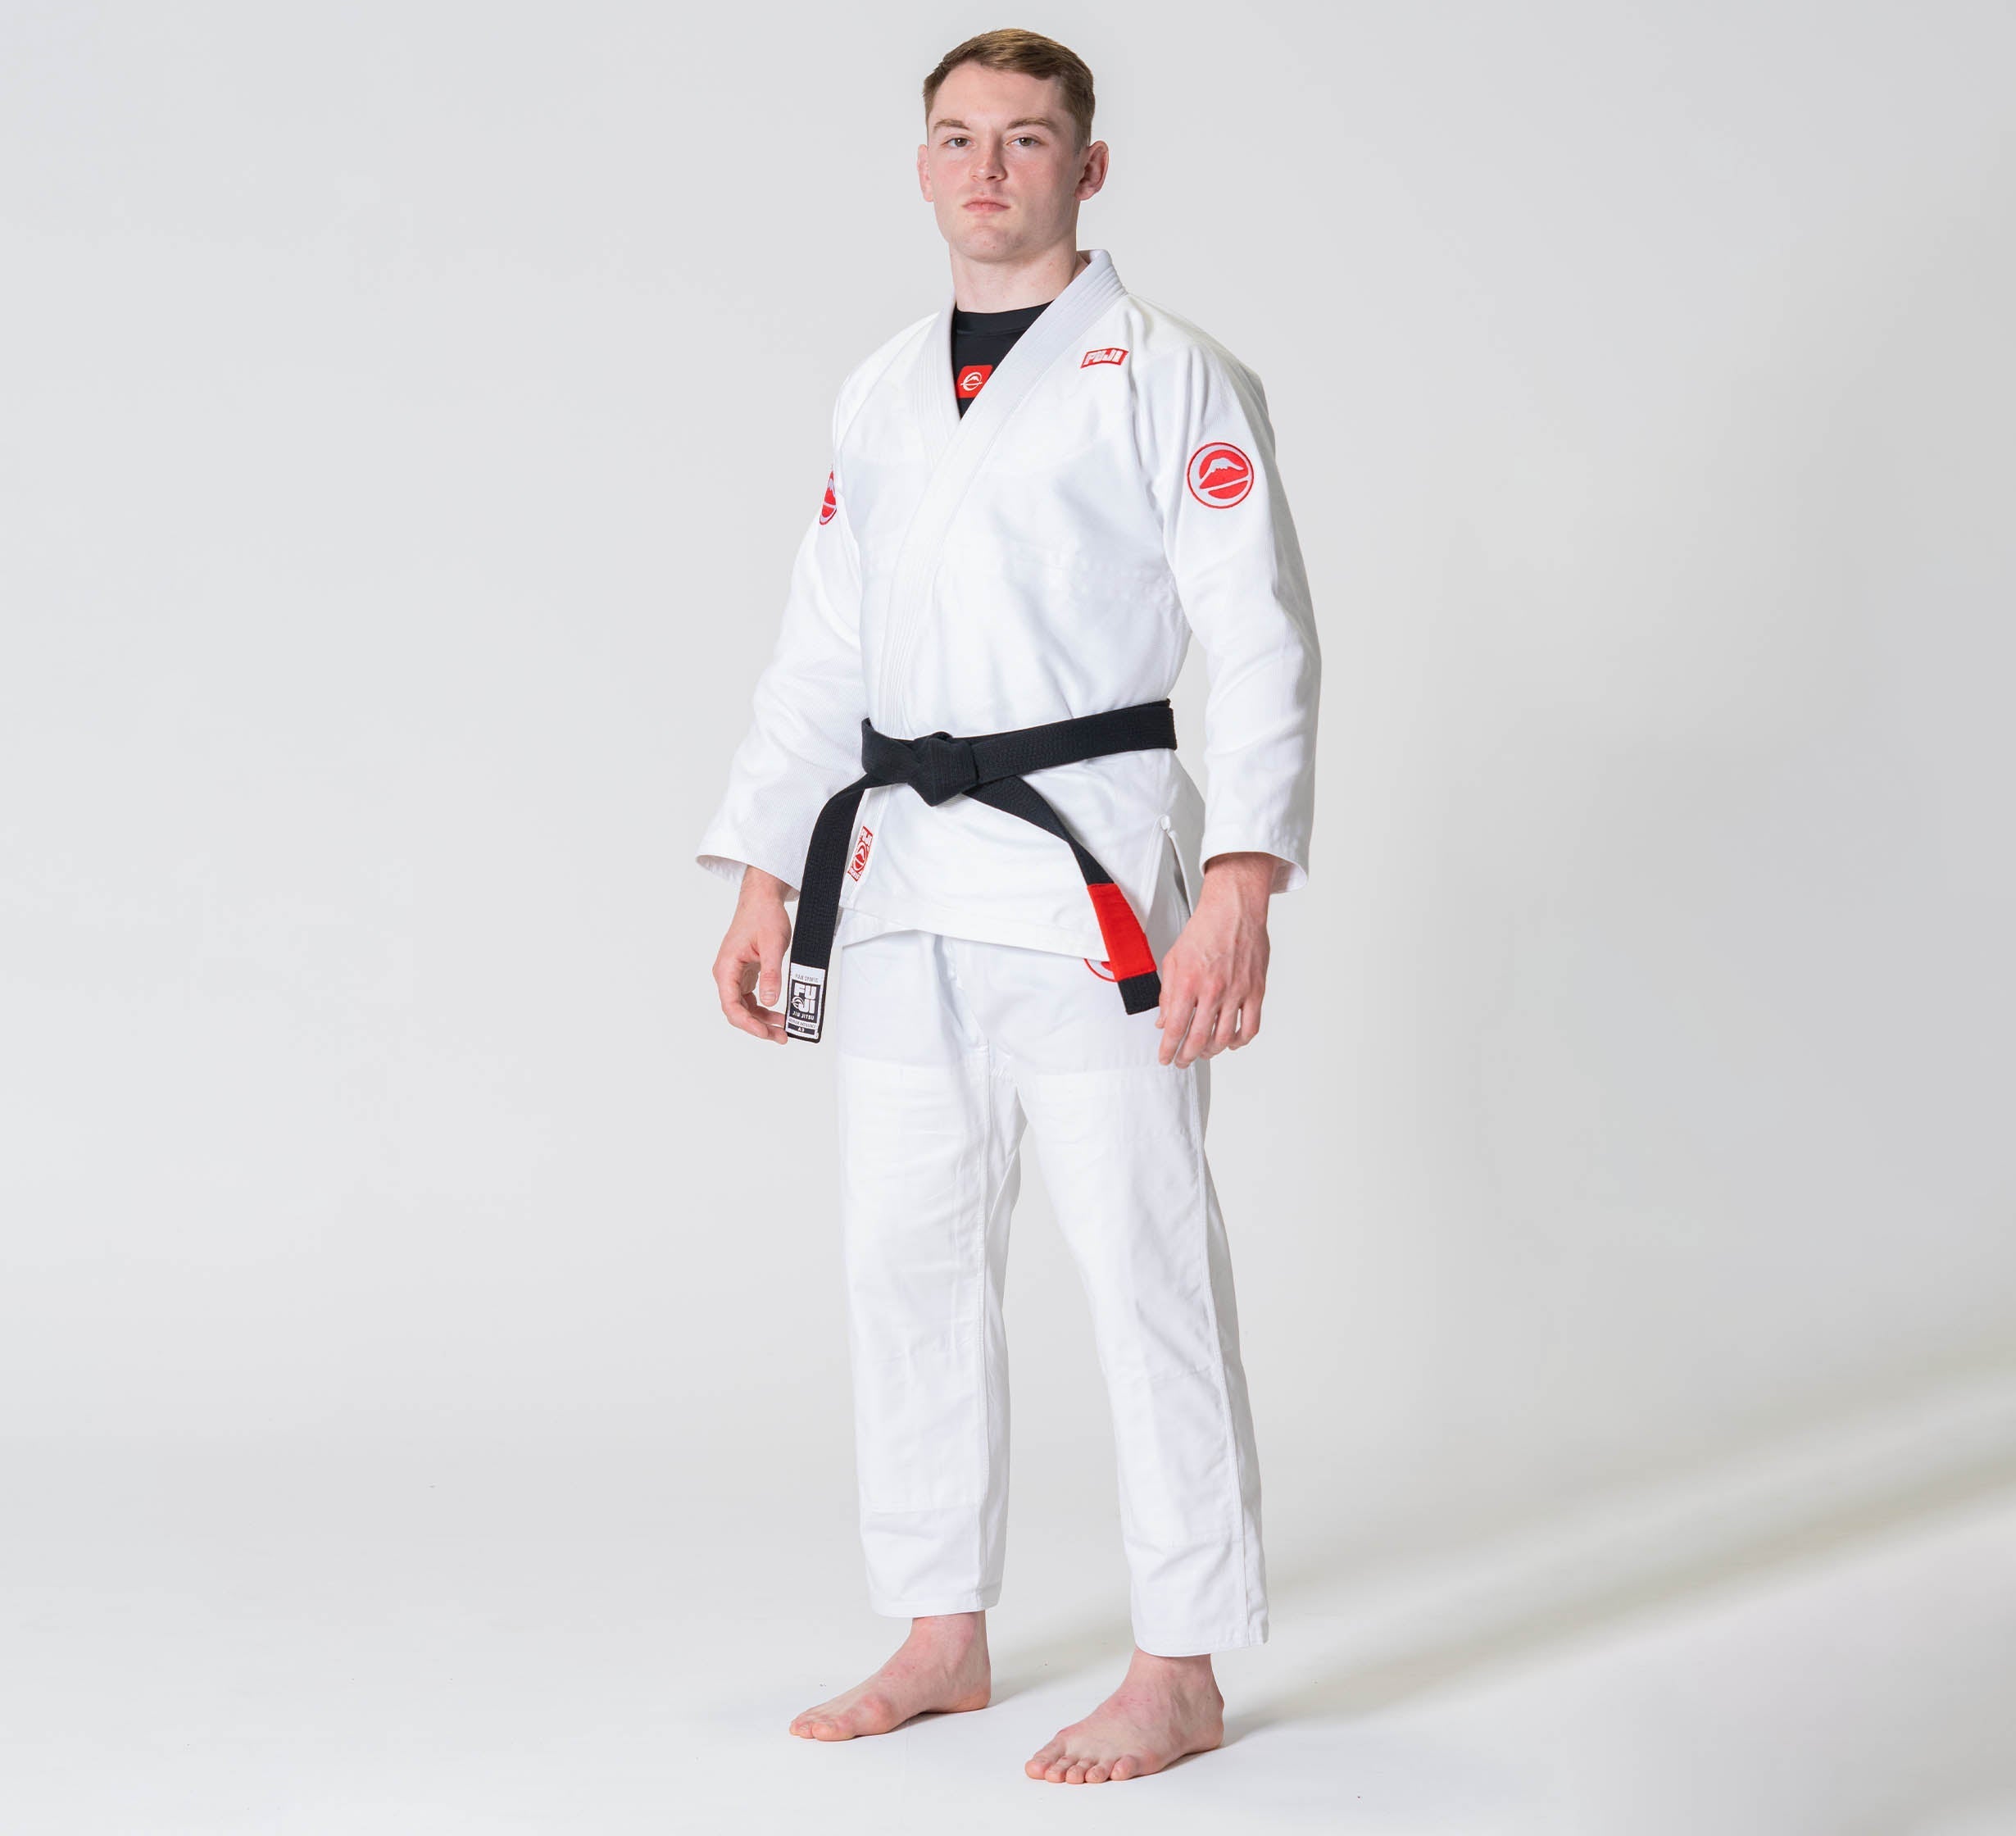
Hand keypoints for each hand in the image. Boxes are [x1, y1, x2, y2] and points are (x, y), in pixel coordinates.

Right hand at [712, 866, 793, 1042]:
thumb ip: (771, 974)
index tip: (764, 1032)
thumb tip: (770, 1000)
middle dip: (757, 1027)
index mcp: (727, 967)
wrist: (761, 899)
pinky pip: (750, 998)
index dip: (747, 1023)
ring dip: (761, 1020)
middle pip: (737, 1011)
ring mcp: (735, 974)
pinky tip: (777, 1014)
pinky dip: (763, 1008)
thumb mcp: (773, 945)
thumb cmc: (763, 916)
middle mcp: (727, 973)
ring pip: (744, 1007)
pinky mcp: (745, 973)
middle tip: (780, 1036)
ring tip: (782, 1030)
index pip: (731, 1005)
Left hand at [1154, 852, 1276, 1067]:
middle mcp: (1213, 990)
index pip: (1175, 1028)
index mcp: (1188, 982)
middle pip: (1199, 1038)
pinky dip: (1240, 1041)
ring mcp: (1236, 992)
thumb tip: (1164, 1020)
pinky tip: (1231, 1042)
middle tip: (1182, 1060)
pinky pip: (1250, 1026)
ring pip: (1224, 1037)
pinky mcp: (1255, 991)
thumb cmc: (1205, 929)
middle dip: (1187, 1056)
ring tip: (1204, 1053)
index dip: (1168, 1049)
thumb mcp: (1174, 959)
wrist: (1234, 910)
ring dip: (1211, 1051)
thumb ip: (1167, 993)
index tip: (1165, 1057)